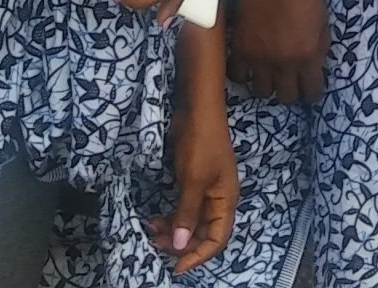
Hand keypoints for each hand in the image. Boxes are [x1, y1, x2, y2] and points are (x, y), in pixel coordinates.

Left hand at [146, 76, 237, 272]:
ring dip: (173, 230)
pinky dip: (171, 216)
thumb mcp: (192, 180)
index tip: (176, 267)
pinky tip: (155, 217)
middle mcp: (218, 199)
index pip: (217, 239)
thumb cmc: (200, 143)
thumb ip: (186, 213)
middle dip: (181, 243)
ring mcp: (206, 191)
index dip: (198, 256)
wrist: (198, 109)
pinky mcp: (193, 182)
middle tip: (155, 243)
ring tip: (151, 230)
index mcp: (226, 200)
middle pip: (203, 233)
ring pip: (191, 222)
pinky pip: (184, 209)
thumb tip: (180, 245)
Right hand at [231, 0, 329, 103]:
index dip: (312, 93)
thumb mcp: (323, 20)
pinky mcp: (240, 49)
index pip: (311, 92)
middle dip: (290, 92)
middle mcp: (283, 63)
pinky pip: (237, 75)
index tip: (310, 90)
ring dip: (267, 86)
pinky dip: (243, 74)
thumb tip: (316, 64)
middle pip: (286, 97)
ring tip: (269, 76)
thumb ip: (321, 46)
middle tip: (290, 83)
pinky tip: (248, 68)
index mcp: (308, 56)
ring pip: (261, 92)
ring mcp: (259, 58)